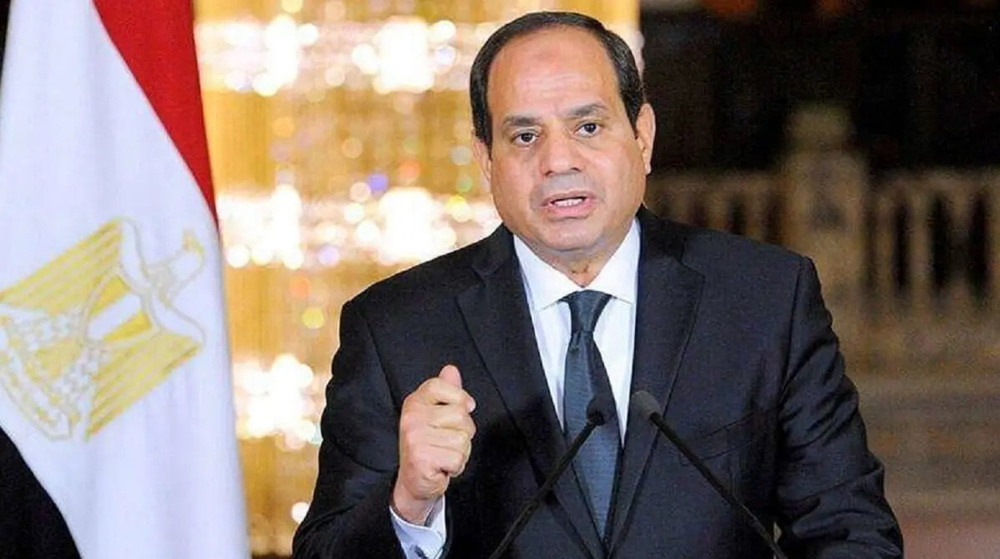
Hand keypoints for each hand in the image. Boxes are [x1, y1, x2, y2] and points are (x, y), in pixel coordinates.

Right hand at [392, 364, 476, 524]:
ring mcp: (415, 438)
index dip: (459, 396)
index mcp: (414, 402)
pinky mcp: (421, 459)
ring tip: (445, 454)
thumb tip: (451, 369)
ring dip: (461, 452)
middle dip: (464, 432)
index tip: (465, 407)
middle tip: (447, 441)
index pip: (439, 385)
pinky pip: (457, 458)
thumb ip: (447, 391)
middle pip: (460, 415)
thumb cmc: (429, 445)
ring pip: (462, 439)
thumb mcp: (436, 414)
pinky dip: (456, 466)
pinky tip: (443, 467)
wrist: (414, 481)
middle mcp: (411, 417)